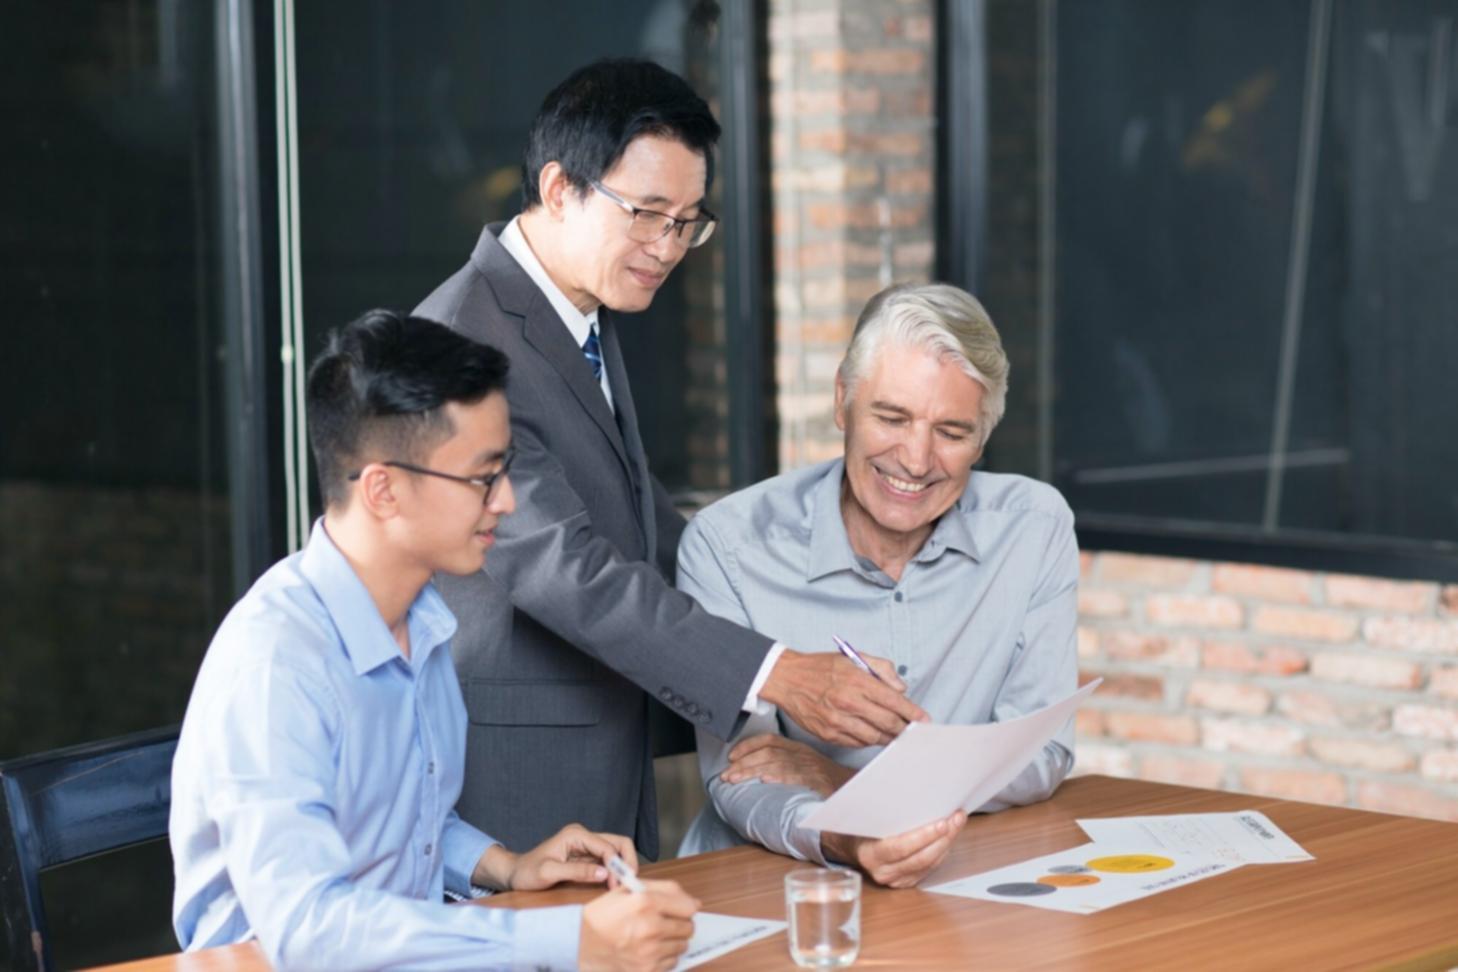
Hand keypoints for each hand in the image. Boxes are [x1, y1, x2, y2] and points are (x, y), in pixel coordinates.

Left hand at [473, 823, 636, 891]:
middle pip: (618, 842)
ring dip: (622, 867)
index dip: (617, 865)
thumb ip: (577, 871)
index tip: (618, 885)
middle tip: (627, 884)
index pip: (607, 846)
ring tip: (619, 887)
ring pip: (615, 851)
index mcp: (575, 834)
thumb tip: (604, 873)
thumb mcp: (549, 873)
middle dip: (626, 862)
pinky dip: (614, 871)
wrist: (515, 873)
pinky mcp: (586, 855)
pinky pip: (607, 860)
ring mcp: (586, 845)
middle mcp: (583, 836)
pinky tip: (612, 884)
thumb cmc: (527, 872)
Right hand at [579, 880, 699, 971]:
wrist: (579, 943)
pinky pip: (672, 963)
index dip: (687, 907)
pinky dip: (665, 957)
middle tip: (664, 923)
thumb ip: (662, 889)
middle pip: (688, 927)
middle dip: (680, 924)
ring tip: (654, 937)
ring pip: (682, 946)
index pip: (689, 907)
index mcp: (646, 902)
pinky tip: (649, 950)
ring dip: (672, 941)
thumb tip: (693, 902)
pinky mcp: (647, 970)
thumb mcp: (627, 890)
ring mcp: (649, 952)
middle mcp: (650, 927)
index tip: (683, 909)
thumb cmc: (603, 916)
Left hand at [721, 734, 853, 796]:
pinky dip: (779, 776)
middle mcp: (802, 753)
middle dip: (743, 763)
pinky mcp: (819, 779)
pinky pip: (796, 775)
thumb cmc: (830, 781)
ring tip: (734, 780)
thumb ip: (785, 766)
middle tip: (725, 775)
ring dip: (752, 771)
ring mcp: (810, 766)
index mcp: (798, 748)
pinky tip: (765, 781)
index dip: (748, 746)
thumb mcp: (806, 767)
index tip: (731, 756)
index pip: (769, 739)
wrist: (859, 790)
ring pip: (776, 763)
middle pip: (767, 752)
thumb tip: (758, 772)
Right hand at [759, 649, 928, 747]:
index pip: (894, 700)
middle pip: (888, 723)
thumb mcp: (853, 658)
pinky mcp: (828, 734)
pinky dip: (868, 740)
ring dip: (888, 738)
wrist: (787, 679)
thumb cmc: (821, 667)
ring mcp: (838, 721)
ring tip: (894, 734)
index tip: (924, 720)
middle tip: (913, 731)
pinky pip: (857, 743)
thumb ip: (881, 669)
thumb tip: (901, 688)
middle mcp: (848, 702)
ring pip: (874, 737)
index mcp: (857, 680)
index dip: (913, 713)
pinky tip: (871, 733)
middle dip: (905, 729)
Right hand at [822, 811, 966, 888]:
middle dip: (943, 838)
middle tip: (956, 818)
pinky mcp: (908, 881)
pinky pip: (930, 867)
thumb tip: (910, 792)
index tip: (942, 823)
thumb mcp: (865, 816)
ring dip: (947, 842)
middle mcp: (884, 872)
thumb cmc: (861, 826)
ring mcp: (897, 880)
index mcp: (870, 855)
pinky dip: (942, 850)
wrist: (854, 846)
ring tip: (957, 822)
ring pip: (929, 864)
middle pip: (920, 858)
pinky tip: (950, 835)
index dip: (923, 837)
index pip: (900, 848)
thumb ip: (883, 810)